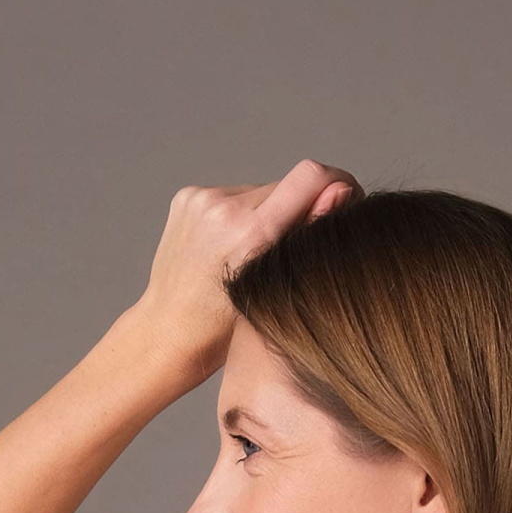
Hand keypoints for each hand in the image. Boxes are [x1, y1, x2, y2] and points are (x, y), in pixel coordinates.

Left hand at [130, 160, 359, 383]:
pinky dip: (242, 216)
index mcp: (250, 235)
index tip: (347, 202)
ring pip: (261, 191)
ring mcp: (202, 199)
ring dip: (268, 214)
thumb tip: (341, 192)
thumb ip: (307, 236)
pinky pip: (234, 195)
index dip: (338, 183)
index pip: (311, 177)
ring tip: (254, 258)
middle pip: (287, 186)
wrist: (164, 335)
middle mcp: (224, 208)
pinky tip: (231, 249)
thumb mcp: (277, 292)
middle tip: (290, 252)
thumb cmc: (223, 332)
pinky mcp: (188, 197)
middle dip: (299, 210)